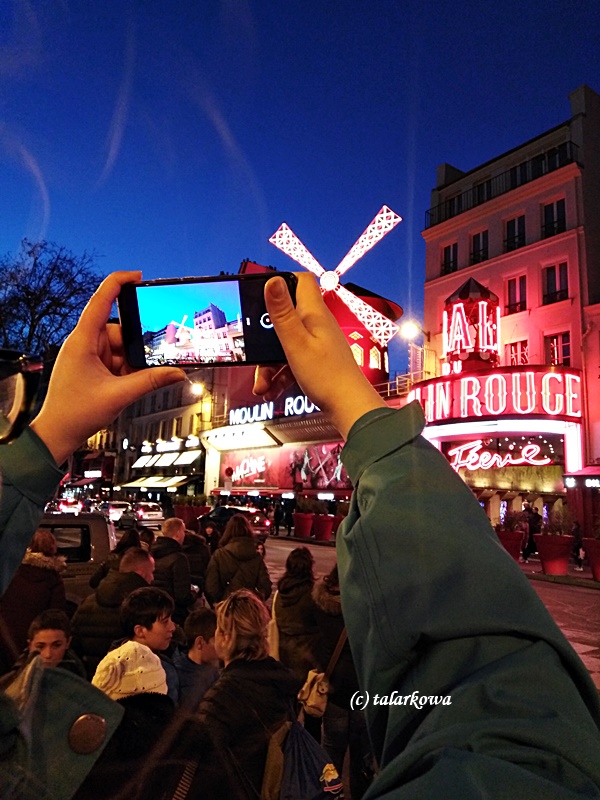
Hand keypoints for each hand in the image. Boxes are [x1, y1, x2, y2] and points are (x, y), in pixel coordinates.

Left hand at [31, 271, 185, 463]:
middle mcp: (84, 344)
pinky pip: (117, 360)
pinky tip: (127, 384)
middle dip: (135, 345)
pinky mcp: (93, 367)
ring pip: (121, 348)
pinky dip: (126, 370)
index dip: (118, 283)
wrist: (58, 433)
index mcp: (82, 341)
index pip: (100, 301)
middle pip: (119, 330)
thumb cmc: (75, 413)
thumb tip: (178, 372)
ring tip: (129, 382)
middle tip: (148, 360)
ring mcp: (88, 355)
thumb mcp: (119, 395)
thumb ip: (151, 381)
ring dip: (131, 362)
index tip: (137, 276)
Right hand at [253, 273, 384, 439]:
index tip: (261, 296)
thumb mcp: (296, 342)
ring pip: (284, 343)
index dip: (281, 283)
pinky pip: (290, 361)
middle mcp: (317, 324)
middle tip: (254, 349)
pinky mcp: (315, 360)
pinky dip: (279, 374)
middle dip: (265, 336)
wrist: (348, 408)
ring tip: (261, 383)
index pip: (301, 281)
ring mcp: (317, 343)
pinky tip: (270, 390)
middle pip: (285, 317)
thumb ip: (282, 312)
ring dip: (269, 363)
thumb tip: (273, 279)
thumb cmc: (327, 376)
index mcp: (314, 314)